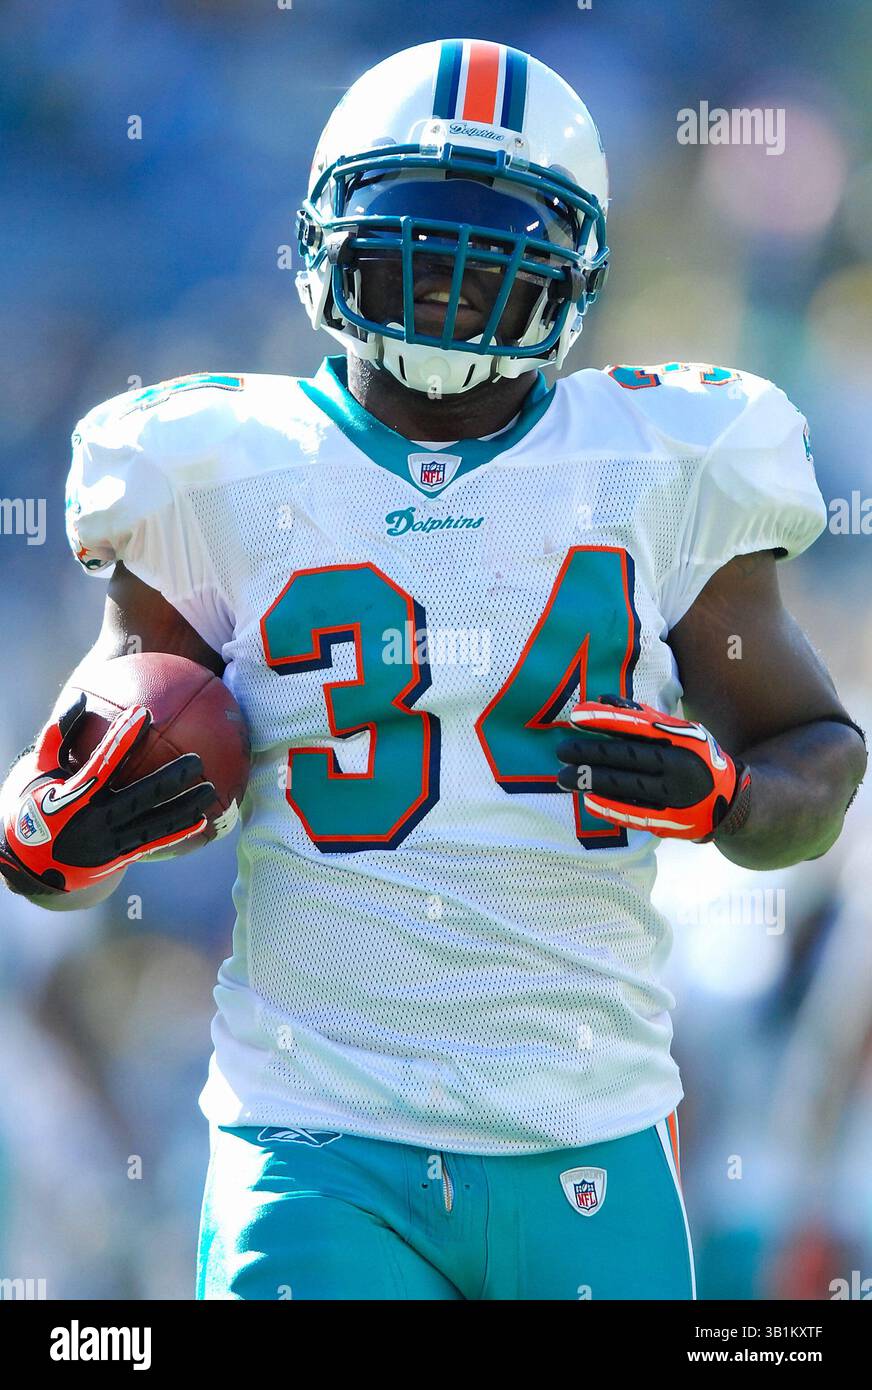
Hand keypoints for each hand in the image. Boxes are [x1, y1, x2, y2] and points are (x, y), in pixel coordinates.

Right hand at [0, 694, 214, 893]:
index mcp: (72, 797)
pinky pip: (152, 843)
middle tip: (197, 760)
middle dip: (169, 779)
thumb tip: (81, 696)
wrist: (28, 863)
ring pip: (153, 824)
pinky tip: (202, 821)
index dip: (121, 739)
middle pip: (138, 797)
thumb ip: (59, 735)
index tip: (143, 714)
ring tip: (211, 790)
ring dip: (184, 807)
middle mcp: (93, 822)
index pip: (101, 764)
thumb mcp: (38, 771)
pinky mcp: (117, 858)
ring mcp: (107, 844)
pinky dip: (177, 833)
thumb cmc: (34, 805)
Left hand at [556, 694, 749, 840]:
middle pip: (626, 756)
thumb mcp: (677, 731)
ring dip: (592, 780)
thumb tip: (603, 699)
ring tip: (565, 778)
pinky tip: (589, 801)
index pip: (636, 725)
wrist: (731, 798)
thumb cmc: (694, 755)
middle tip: (560, 750)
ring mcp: (674, 795)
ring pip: (626, 786)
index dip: (604, 720)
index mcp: (679, 738)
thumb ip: (642, 716)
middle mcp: (678, 765)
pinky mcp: (671, 820)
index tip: (576, 717)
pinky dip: (611, 808)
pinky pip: (636, 814)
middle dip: (590, 752)